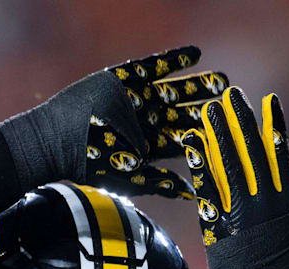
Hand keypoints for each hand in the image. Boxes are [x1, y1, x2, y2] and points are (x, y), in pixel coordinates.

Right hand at [85, 47, 227, 198]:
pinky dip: (175, 60)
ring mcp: (135, 97)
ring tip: (221, 79)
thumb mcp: (128, 178)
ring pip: (173, 88)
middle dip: (205, 106)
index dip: (205, 133)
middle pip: (182, 111)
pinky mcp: (123, 76)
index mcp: (147, 144)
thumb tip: (193, 194)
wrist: (55, 141)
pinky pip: (154, 66)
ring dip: (197, 84)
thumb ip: (160, 183)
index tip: (230, 130)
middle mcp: (144, 119)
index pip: (182, 137)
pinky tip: (196, 54)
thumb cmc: (88, 164)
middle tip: (233, 100)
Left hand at [180, 87, 288, 268]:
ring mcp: (242, 217)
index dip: (274, 127)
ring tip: (207, 110)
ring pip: (228, 167)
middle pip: (251, 154)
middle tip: (229, 94)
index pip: (281, 157)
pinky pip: (207, 192)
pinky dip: (199, 168)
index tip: (269, 100)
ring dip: (217, 136)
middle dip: (240, 121)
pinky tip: (190, 146)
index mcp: (287, 205)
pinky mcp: (220, 230)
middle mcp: (265, 206)